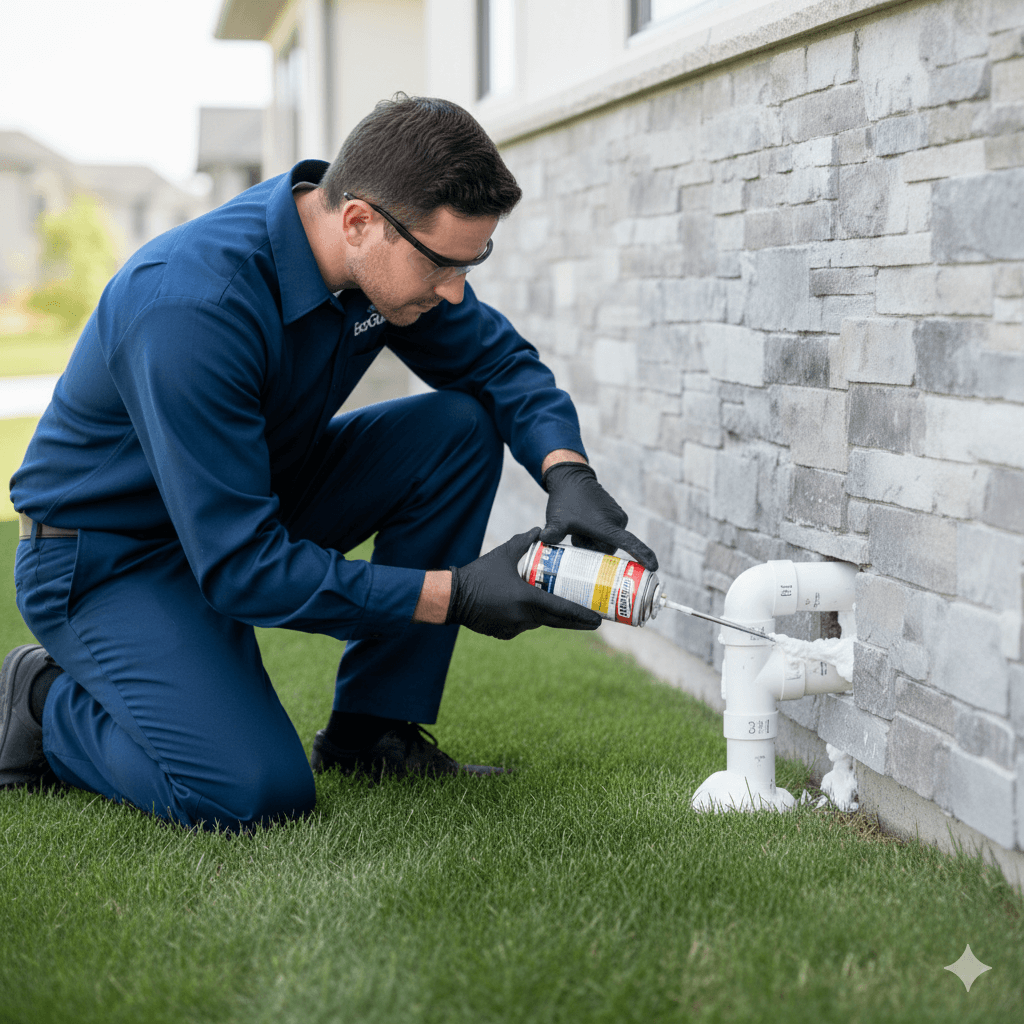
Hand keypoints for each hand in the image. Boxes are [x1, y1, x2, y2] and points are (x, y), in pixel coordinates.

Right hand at [446, 528, 602, 639]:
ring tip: (567, 611)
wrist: (453, 598)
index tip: (598, 618)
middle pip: (557, 622)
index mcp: (527, 599)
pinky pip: (524, 626)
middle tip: (596, 622)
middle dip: (578, 623)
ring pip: (540, 623)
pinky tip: (533, 611)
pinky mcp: (505, 634)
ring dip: (551, 618)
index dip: (581, 614)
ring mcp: (514, 628)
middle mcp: (524, 617)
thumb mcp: (503, 554)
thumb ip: (524, 542)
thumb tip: (539, 529)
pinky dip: (530, 619)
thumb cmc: (479, 575)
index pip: (561, 609)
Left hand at [539, 462, 657, 570]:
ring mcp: (618, 517)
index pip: (630, 545)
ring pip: (608, 542)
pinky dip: (596, 534)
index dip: (643, 556)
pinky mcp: (616, 513)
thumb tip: (543, 540)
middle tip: (576, 539)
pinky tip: (582, 527)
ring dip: (593, 542)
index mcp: (608, 526)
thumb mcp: (556, 520)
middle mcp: (618, 522)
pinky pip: (608, 532)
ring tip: (578, 531)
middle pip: (610, 550)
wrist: (571, 478)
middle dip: (593, 550)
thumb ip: (552, 533)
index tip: (654, 567)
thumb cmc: (565, 500)